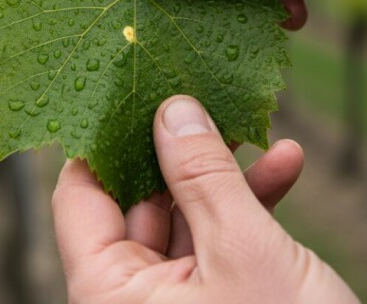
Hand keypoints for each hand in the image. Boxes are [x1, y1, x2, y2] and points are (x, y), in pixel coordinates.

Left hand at [52, 95, 358, 302]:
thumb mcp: (244, 249)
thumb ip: (203, 176)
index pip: (79, 197)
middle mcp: (133, 297)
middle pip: (137, 200)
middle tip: (206, 95)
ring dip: (225, 174)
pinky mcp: (217, 299)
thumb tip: (172, 109)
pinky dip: (252, 206)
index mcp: (110, 293)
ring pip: (185, 216)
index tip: (131, 85)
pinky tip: (287, 166)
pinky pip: (220, 242)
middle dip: (178, 149)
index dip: (104, 139)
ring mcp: (176, 299)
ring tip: (258, 129)